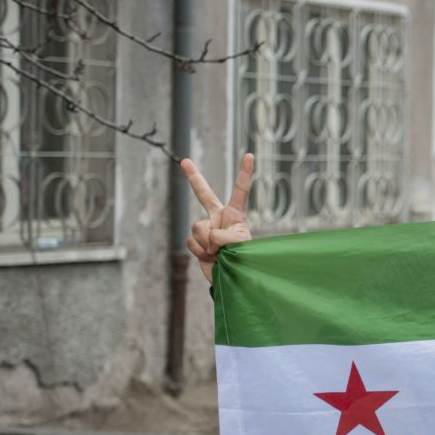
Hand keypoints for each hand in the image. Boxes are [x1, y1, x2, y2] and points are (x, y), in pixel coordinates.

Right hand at [180, 153, 253, 283]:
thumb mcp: (241, 246)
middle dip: (193, 177)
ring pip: (198, 227)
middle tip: (185, 161)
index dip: (245, 173)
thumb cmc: (244, 260)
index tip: (249, 155)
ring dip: (208, 244)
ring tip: (219, 253)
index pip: (240, 191)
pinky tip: (210, 258)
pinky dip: (201, 252)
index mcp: (235, 215)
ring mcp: (206, 229)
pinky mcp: (196, 242)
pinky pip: (192, 241)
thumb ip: (224, 236)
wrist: (232, 279)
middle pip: (204, 194)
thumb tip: (208, 236)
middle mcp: (219, 218)